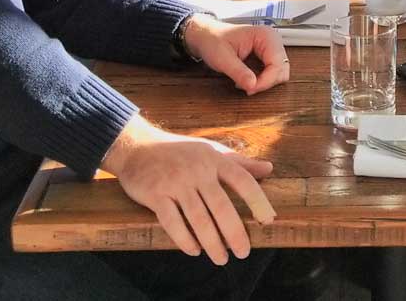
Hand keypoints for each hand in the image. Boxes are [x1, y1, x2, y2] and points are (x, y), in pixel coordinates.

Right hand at [101, 117, 274, 264]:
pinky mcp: (155, 194)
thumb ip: (239, 162)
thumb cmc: (178, 151)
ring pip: (198, 218)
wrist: (136, 146)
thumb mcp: (210, 150)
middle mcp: (197, 170)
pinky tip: (194, 250)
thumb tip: (269, 169)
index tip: (267, 220)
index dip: (257, 201)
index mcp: (214, 159)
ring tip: (221, 259)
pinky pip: (172, 222)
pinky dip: (184, 239)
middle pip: (221, 206)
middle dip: (234, 233)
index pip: (242, 180)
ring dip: (212, 243)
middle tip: (242, 252)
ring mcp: (175, 182)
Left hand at [180, 14, 290, 94]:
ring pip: (280, 73)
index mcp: (265, 35)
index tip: (250, 89)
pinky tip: (248, 79)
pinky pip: (274, 73)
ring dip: (265, 82)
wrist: (206, 36)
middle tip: (246, 88)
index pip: (277, 64)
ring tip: (245, 83)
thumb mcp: (222, 58)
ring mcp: (272, 48)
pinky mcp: (268, 55)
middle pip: (282, 70)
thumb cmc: (213, 41)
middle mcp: (273, 40)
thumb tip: (253, 86)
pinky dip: (263, 80)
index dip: (266, 81)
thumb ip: (238, 72)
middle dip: (266, 82)